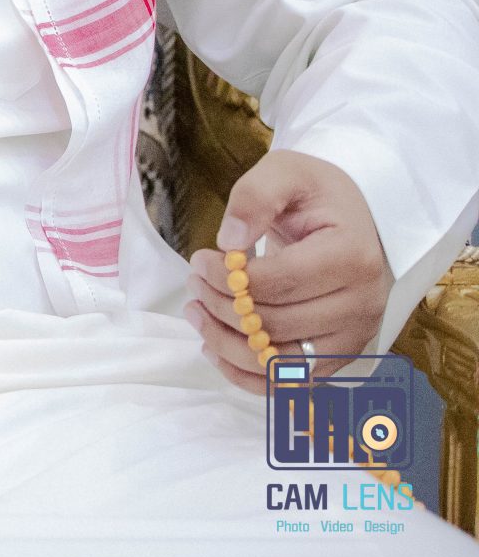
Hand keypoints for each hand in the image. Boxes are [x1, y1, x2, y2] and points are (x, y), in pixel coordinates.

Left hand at [184, 148, 393, 394]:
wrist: (352, 221)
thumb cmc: (315, 196)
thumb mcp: (285, 172)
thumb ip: (254, 197)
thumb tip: (229, 242)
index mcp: (352, 257)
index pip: (277, 283)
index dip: (227, 277)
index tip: (200, 259)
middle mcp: (362, 304)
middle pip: (275, 324)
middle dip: (220, 305)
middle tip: (194, 281)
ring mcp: (354, 336)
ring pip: (279, 362)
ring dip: (225, 342)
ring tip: (196, 311)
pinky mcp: (340, 356)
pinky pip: (291, 384)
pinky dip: (246, 374)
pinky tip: (213, 348)